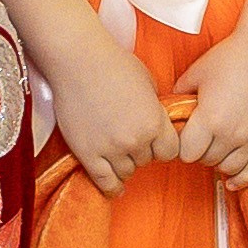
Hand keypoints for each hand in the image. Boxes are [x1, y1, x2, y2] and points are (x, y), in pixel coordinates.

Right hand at [50, 31, 181, 196]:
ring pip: (126, 172)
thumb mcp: (147, 82)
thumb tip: (155, 120)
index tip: (155, 143)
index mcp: (154, 122)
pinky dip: (110, 187)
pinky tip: (114, 187)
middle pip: (146, 161)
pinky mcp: (87, 153)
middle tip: (129, 138)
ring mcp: (110, 149)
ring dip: (124, 163)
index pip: (170, 152)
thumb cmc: (112, 64)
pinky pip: (103, 181)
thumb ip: (154, 108)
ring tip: (117, 151)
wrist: (78, 60)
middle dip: (141, 151)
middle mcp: (135, 140)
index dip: (162, 146)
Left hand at [173, 22, 247, 191]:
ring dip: (219, 162)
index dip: (181, 145)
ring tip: (216, 149)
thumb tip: (167, 111)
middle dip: (200, 152)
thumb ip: (178, 96)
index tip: (184, 136)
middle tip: (200, 139)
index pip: (186, 153)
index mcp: (211, 119)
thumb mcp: (196, 73)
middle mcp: (233, 134)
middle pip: (206, 161)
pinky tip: (233, 180)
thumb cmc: (232, 57)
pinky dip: (243, 179)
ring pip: (229, 168)